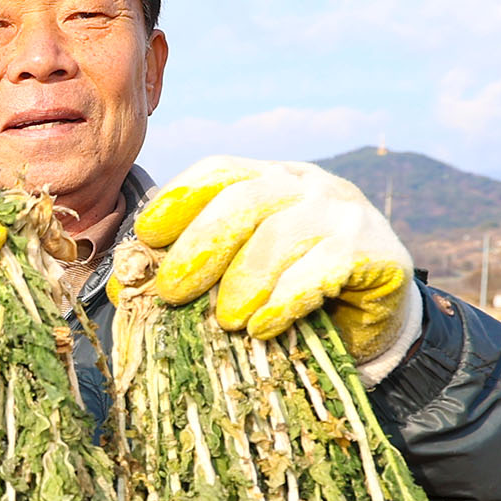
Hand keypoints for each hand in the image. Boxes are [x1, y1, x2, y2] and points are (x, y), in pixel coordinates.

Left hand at [130, 157, 419, 367]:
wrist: (372, 325)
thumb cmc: (290, 296)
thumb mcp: (237, 275)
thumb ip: (191, 268)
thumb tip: (124, 283)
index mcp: (268, 180)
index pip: (218, 173)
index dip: (178, 198)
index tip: (146, 234)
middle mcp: (307, 185)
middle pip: (244, 200)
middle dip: (200, 246)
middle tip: (171, 291)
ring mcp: (345, 213)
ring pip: (282, 234)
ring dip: (245, 279)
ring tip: (226, 320)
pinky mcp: (376, 251)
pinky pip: (324, 269)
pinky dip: (287, 299)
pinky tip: (263, 327)